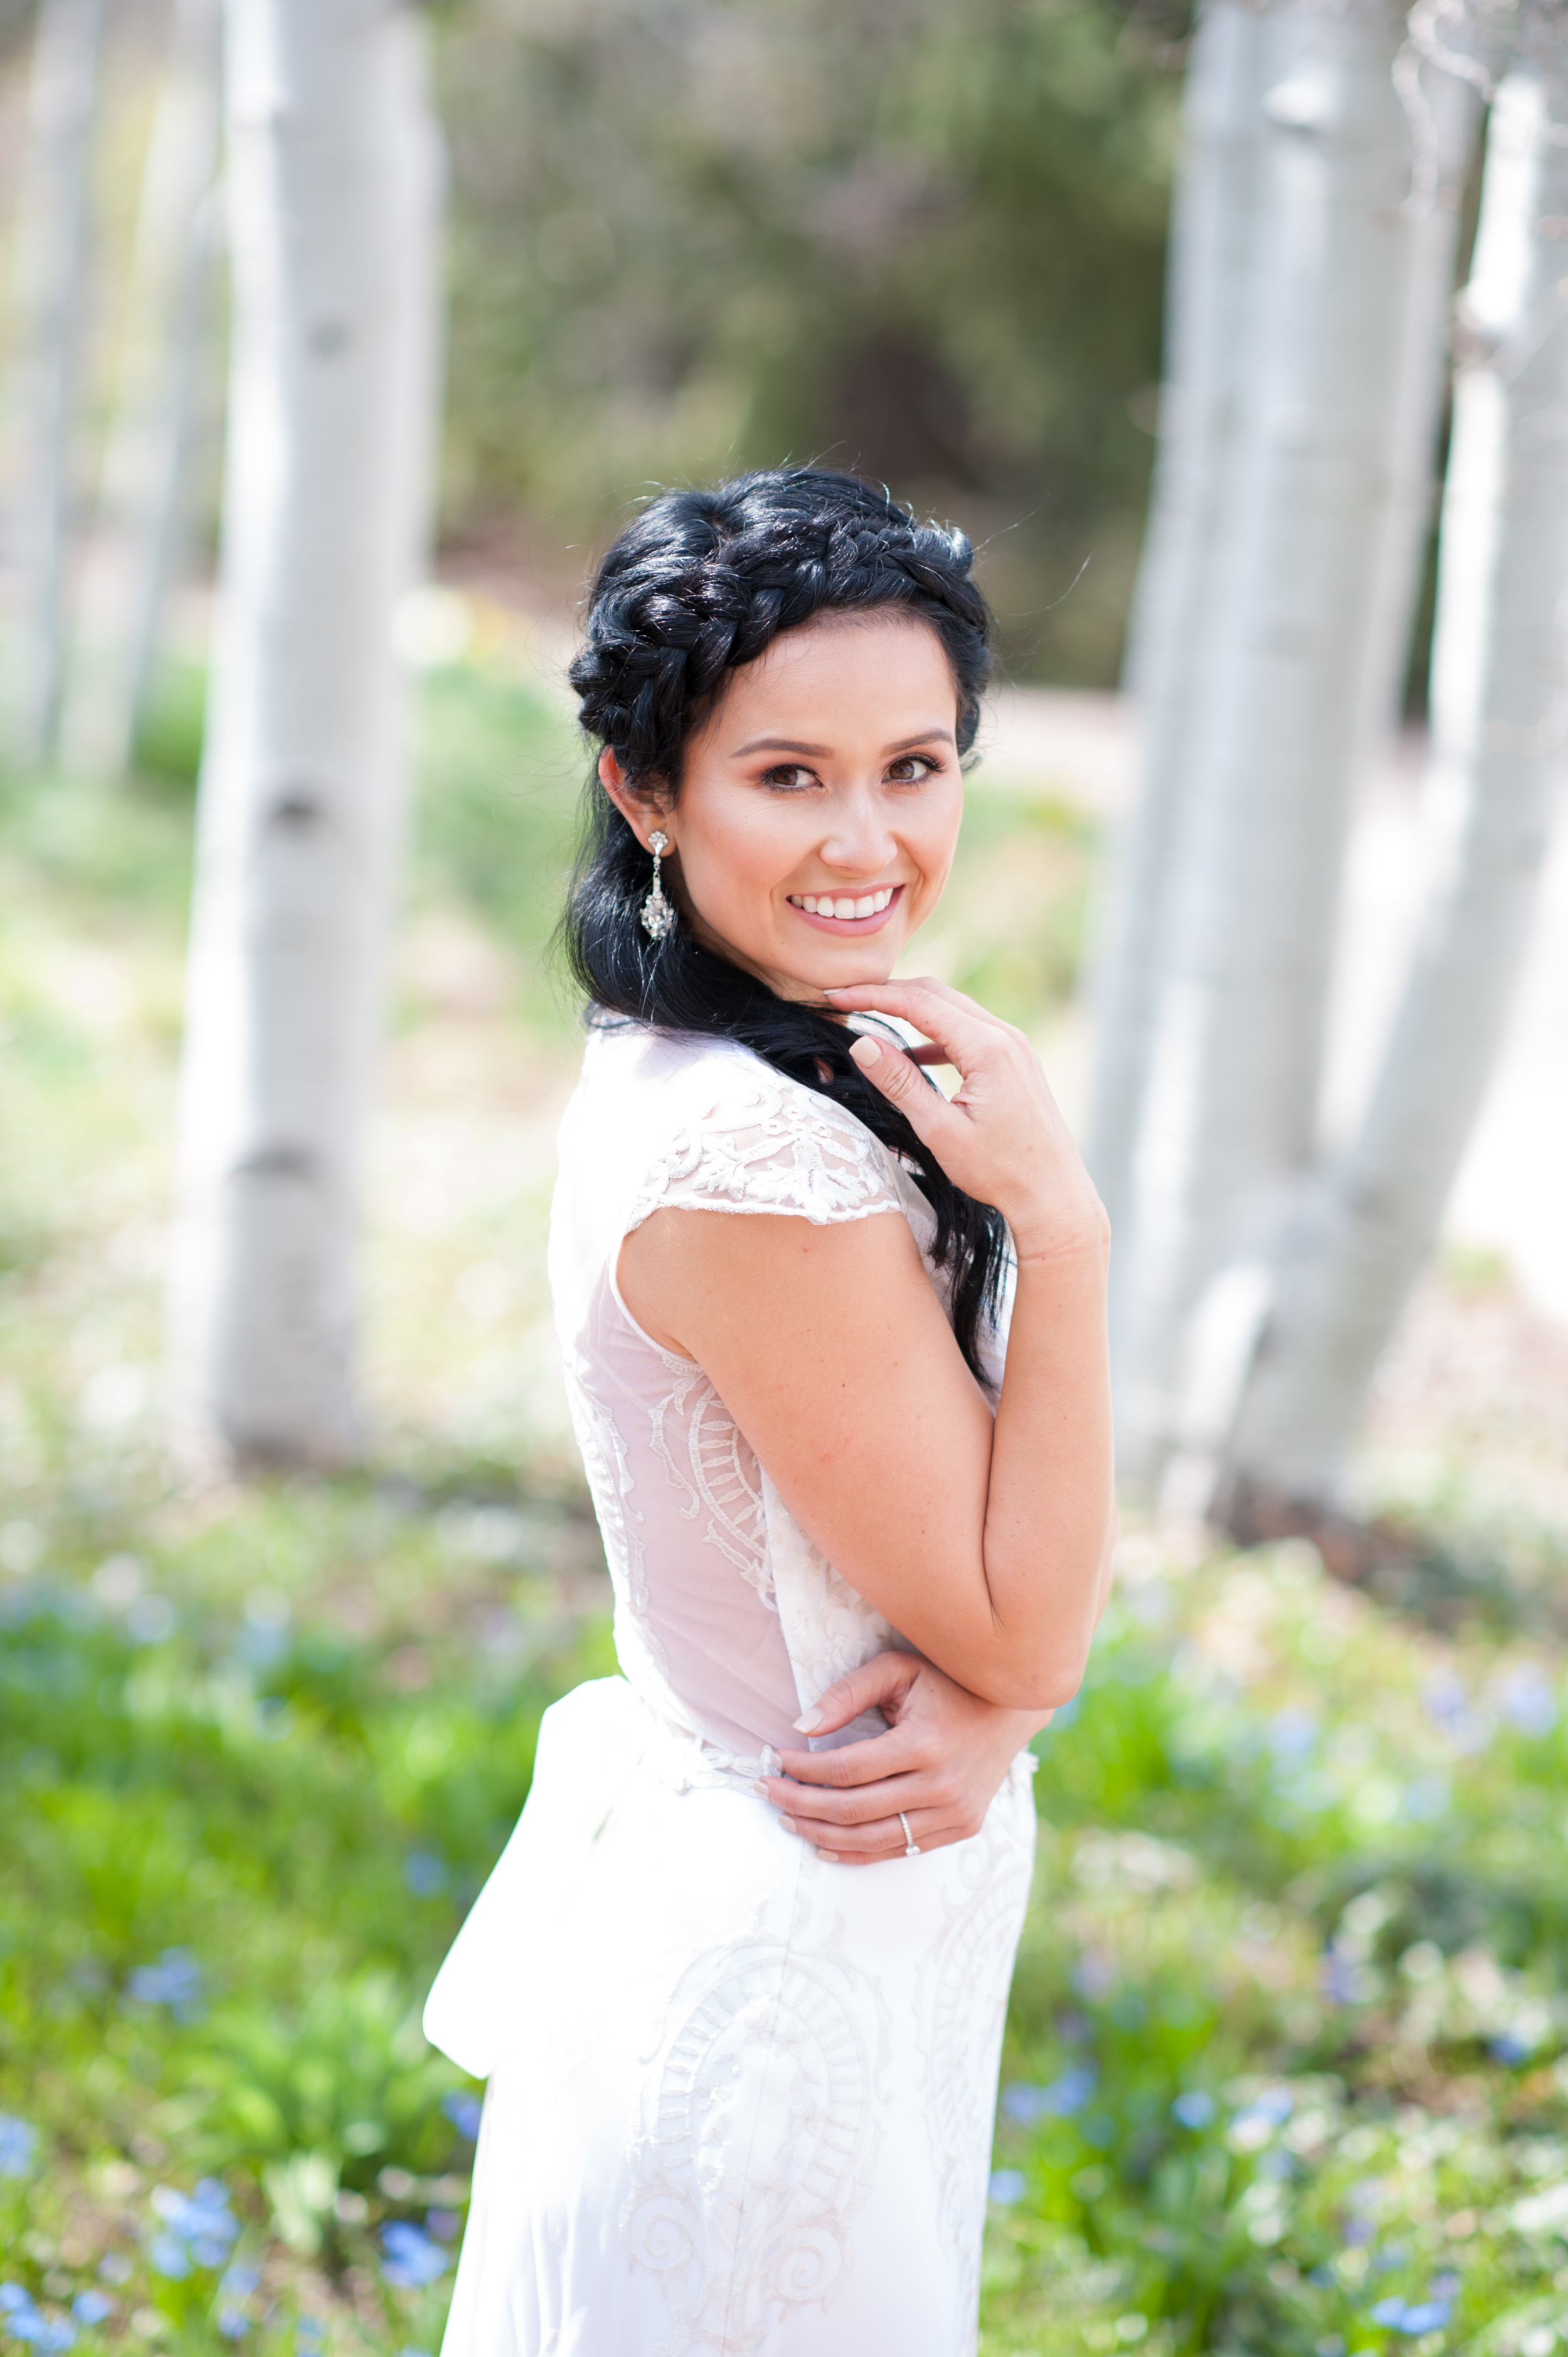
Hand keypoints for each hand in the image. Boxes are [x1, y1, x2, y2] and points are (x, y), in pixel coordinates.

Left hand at [760, 1650, 1048, 1864]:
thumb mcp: (898, 1670)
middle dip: (802, 1804)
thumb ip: (848, 1693)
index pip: (848, 1769)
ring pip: (873, 1839)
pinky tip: (825, 1843)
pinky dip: (858, 1853)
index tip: (774, 1760)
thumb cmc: (948, 1680)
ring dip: (822, 1834)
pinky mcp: (962, 1827)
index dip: (804, 1770)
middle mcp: (942, 1785)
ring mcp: (955, 1812)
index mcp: (925, 1743)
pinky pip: (900, 1850)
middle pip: (854, 1810)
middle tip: (768, 1792)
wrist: (1012, 1708)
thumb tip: (801, 1728)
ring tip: (788, 1819)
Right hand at [824, 976, 1104, 1260]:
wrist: (1054, 1195)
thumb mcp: (940, 1131)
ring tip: (871, 1018)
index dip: (872, 995)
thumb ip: (900, 1084)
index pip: (918, 1002)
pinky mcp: (1016, 1061)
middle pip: (936, 994)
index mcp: (987, 1048)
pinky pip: (969, 1032)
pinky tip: (913, 1055)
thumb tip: (862, 1043)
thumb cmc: (1000, 1171)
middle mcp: (1005, 1036)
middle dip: (888, 992)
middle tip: (846, 999)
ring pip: (954, 1009)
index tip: (835, 998)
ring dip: (912, 1009)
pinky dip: (936, 1034)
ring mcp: (1015, 1047)